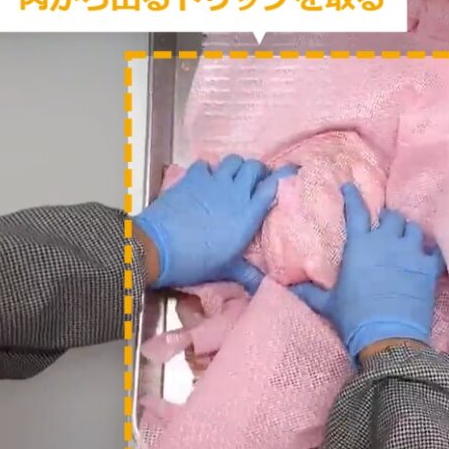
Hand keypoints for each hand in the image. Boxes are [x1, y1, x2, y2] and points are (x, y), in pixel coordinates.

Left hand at [134, 155, 295, 291]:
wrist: (158, 247)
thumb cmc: (197, 261)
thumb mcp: (226, 270)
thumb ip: (248, 275)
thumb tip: (265, 288)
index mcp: (249, 214)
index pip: (275, 184)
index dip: (285, 176)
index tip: (289, 176)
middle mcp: (235, 192)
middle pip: (255, 166)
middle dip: (258, 171)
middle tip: (255, 183)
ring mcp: (213, 181)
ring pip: (233, 161)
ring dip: (236, 168)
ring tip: (232, 180)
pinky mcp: (192, 178)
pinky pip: (206, 164)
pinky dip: (209, 170)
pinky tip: (205, 181)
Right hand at [291, 183, 444, 360]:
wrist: (387, 337)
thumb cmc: (354, 318)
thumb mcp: (328, 305)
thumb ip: (310, 293)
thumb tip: (289, 289)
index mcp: (360, 246)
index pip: (356, 211)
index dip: (352, 196)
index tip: (350, 186)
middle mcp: (386, 242)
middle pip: (392, 217)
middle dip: (388, 220)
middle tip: (386, 227)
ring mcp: (410, 253)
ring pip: (414, 229)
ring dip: (409, 233)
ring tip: (406, 241)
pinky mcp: (429, 268)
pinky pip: (434, 251)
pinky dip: (431, 253)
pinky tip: (429, 257)